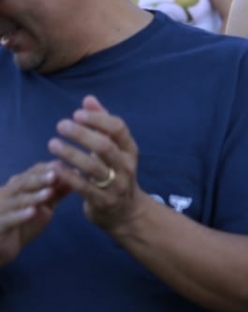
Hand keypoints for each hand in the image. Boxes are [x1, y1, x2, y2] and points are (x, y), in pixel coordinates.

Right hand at [0, 162, 66, 265]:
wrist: (0, 250)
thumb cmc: (22, 225)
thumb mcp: (43, 207)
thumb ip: (56, 192)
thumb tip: (76, 174)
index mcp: (17, 187)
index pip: (32, 173)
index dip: (47, 168)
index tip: (63, 164)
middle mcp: (5, 194)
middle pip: (22, 183)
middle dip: (40, 178)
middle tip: (56, 174)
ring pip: (15, 200)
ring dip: (33, 196)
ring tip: (49, 192)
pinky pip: (7, 220)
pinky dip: (20, 215)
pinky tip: (33, 212)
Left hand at [47, 96, 141, 232]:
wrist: (126, 212)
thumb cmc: (115, 173)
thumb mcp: (114, 149)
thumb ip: (102, 124)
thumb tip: (88, 99)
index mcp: (130, 149)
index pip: (118, 129)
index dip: (98, 119)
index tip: (77, 114)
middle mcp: (126, 165)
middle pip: (105, 146)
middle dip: (82, 134)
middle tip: (61, 125)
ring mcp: (116, 184)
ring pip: (93, 167)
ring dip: (71, 154)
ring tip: (52, 144)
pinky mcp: (102, 201)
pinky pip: (84, 187)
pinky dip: (69, 176)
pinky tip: (55, 166)